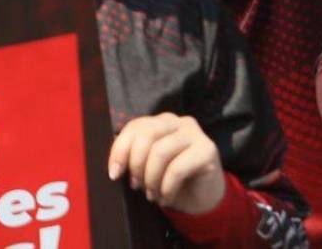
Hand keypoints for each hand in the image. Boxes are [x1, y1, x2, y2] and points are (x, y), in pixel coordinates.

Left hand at [108, 113, 226, 214]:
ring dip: (151, 179)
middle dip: (136, 163)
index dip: (120, 149)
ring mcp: (194, 133)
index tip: (114, 173)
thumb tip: (114, 164)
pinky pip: (177, 168)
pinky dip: (166, 188)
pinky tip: (166, 197)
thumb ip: (134, 157)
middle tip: (136, 185)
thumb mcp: (148, 167)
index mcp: (161, 122)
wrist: (202, 199)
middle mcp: (178, 122)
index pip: (135, 126)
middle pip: (147, 134)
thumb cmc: (172, 181)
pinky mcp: (207, 150)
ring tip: (152, 195)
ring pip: (160, 151)